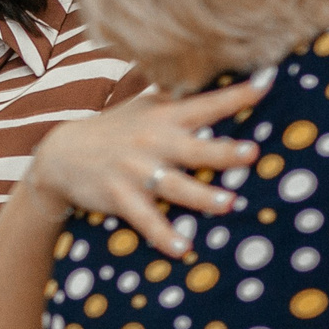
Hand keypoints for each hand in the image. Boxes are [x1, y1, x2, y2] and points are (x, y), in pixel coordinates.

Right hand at [24, 81, 269, 255]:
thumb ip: (179, 99)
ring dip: (202, 197)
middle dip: (222, 151)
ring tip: (228, 204)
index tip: (267, 83)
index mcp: (165, 117)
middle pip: (194, 148)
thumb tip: (221, 80)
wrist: (61, 154)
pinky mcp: (120, 196)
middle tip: (251, 154)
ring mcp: (135, 170)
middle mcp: (153, 141)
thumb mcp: (144, 107)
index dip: (237, 95)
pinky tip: (181, 249)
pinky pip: (145, 218)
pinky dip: (163, 234)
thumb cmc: (115, 130)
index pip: (206, 104)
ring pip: (175, 185)